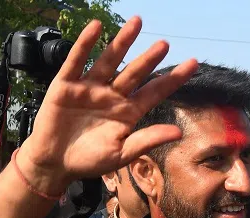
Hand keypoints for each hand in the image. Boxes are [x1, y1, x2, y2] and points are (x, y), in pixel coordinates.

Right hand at [17, 17, 197, 194]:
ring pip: (110, 60)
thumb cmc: (90, 160)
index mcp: (129, 112)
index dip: (173, 78)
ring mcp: (90, 88)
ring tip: (137, 23)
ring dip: (122, 42)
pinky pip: (77, 61)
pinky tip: (96, 26)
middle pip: (135, 73)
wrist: (55, 163)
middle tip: (165, 44)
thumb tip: (179, 133)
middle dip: (149, 59)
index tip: (194, 64)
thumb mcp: (122, 153)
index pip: (155, 91)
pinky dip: (85, 44)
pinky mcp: (67, 85)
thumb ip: (147, 140)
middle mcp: (113, 96)